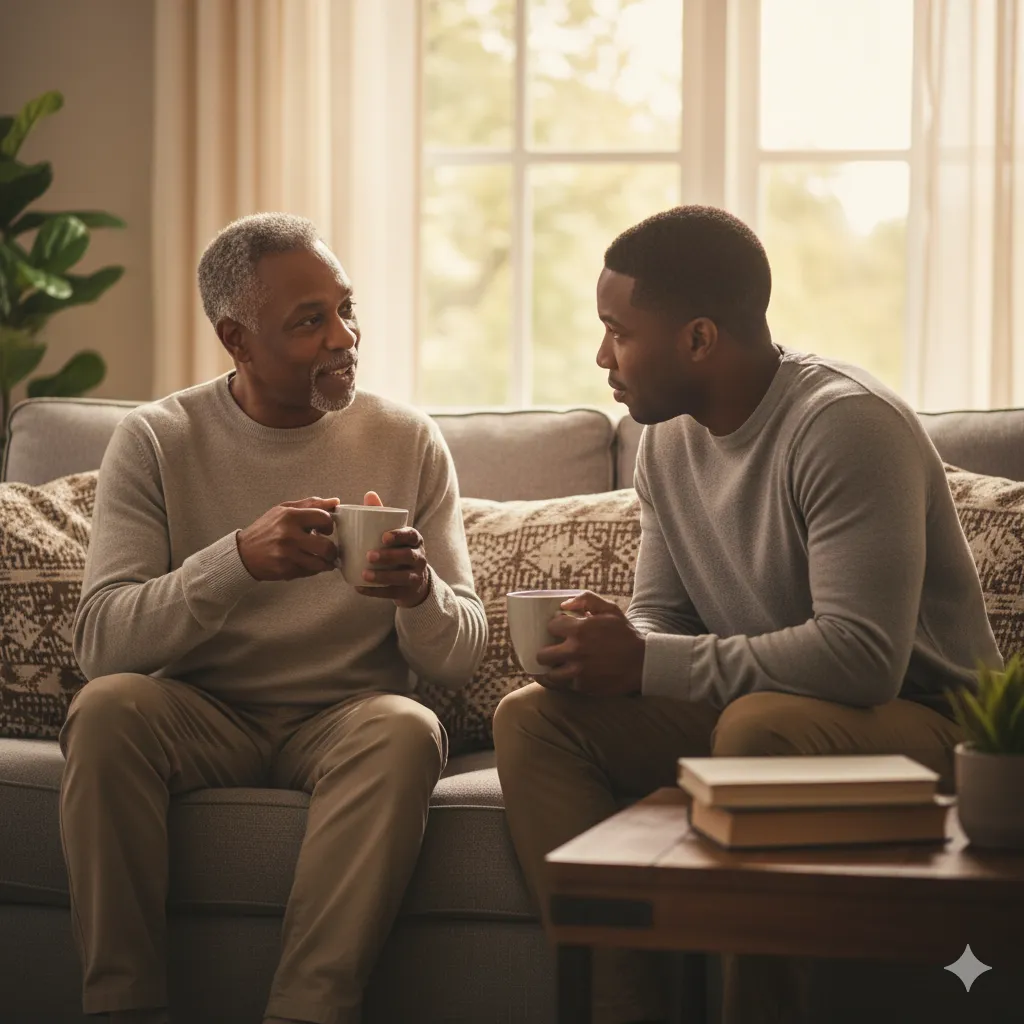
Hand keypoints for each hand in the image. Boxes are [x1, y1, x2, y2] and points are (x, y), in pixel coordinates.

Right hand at [236, 497, 339, 580]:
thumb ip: (310, 505)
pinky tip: (308, 563)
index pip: (323, 519)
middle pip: (326, 547)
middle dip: (332, 550)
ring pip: (321, 564)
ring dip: (326, 563)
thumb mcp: (284, 510)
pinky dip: (313, 569)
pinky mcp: (285, 570)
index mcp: (290, 516)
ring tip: (323, 559)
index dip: (329, 525)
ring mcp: (287, 555)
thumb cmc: (266, 530)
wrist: (243, 553)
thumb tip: (335, 502)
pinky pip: (310, 572)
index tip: (326, 529)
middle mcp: (289, 536)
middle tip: (328, 549)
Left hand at [355, 491, 430, 607]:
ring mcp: (415, 576)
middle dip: (389, 556)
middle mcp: (419, 558)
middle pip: (408, 556)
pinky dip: (375, 592)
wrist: (413, 581)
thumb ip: (382, 514)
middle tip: (370, 555)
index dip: (399, 536)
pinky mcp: (407, 592)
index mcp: (415, 540)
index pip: (411, 536)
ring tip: (364, 574)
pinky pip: (392, 593)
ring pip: (402, 577)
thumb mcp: (394, 533)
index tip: (384, 536)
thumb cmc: (398, 550)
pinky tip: (360, 588)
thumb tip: (369, 494)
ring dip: (383, 576)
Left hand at [535, 591, 645, 695]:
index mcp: (580, 630)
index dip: (554, 627)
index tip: (558, 629)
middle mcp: (576, 651)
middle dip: (545, 651)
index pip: (551, 627)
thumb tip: (563, 604)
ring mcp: (578, 672)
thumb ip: (587, 599)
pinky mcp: (584, 687)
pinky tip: (562, 676)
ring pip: (548, 676)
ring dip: (548, 671)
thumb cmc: (625, 634)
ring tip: (551, 667)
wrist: (643, 663)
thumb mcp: (610, 609)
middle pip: (542, 654)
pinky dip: (561, 682)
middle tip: (551, 650)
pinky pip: (562, 686)